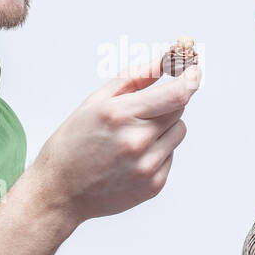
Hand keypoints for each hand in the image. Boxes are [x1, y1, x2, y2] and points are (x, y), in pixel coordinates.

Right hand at [27, 59, 201, 226]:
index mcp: (120, 115)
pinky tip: (131, 158)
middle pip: (179, 109)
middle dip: (168, 102)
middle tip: (146, 108)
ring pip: (178, 132)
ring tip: (133, 136)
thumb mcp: (95, 103)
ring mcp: (147, 166)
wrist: (60, 191)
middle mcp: (137, 141)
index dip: (191, 79)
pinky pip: (170, 155)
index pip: (176, 94)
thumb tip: (161, 62)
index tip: (195, 71)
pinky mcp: (154, 185)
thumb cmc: (73, 144)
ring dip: (165, 127)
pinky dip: (158, 151)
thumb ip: (132, 79)